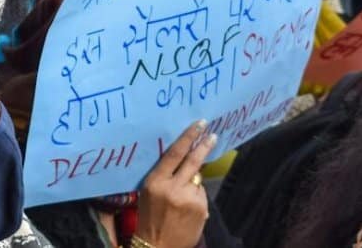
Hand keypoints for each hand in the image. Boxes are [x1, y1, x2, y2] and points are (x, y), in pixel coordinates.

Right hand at [136, 120, 216, 247]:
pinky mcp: (201, 210)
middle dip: (203, 146)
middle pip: (193, 161)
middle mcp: (173, 188)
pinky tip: (187, 209)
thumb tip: (184, 161)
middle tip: (212, 135)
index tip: (198, 125)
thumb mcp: (148, 192)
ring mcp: (189, 199)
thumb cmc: (149, 217)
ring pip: (197, 180)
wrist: (158, 245)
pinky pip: (201, 195)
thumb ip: (164, 176)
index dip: (187, 138)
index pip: (174, 154)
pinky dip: (196, 198)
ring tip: (181, 200)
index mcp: (155, 181)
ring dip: (193, 184)